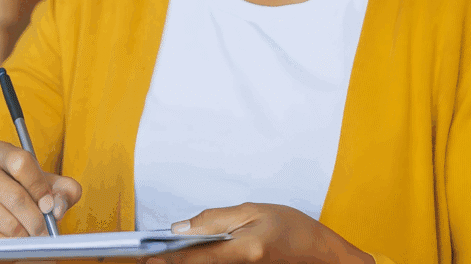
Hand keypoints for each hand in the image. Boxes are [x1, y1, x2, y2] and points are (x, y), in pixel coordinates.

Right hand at [0, 139, 81, 237]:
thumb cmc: (24, 190)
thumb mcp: (47, 183)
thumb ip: (64, 189)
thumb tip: (56, 208)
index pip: (20, 162)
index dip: (40, 186)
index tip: (49, 204)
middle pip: (15, 197)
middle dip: (37, 219)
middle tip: (46, 232)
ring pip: (8, 223)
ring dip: (27, 235)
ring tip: (32, 235)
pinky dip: (12, 246)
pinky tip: (17, 241)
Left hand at [144, 203, 374, 263]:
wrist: (324, 256)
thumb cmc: (296, 230)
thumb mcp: (254, 211)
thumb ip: (215, 219)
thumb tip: (182, 228)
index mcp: (244, 251)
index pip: (195, 257)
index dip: (167, 259)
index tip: (146, 259)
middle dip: (173, 263)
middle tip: (151, 259)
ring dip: (188, 263)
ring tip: (167, 257)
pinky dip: (204, 263)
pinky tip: (194, 258)